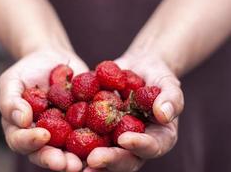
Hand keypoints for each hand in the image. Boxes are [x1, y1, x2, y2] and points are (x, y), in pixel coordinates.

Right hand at [0, 48, 88, 171]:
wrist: (53, 58)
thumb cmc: (28, 70)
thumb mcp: (12, 81)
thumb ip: (11, 101)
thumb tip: (22, 120)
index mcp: (23, 130)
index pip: (22, 142)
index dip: (30, 143)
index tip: (42, 136)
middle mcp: (45, 136)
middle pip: (48, 154)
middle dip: (57, 160)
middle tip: (69, 164)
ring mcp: (66, 132)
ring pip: (70, 150)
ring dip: (79, 158)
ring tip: (88, 162)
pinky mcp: (85, 123)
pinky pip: (92, 134)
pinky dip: (99, 141)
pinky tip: (107, 143)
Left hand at [84, 52, 183, 171]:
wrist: (137, 69)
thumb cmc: (157, 77)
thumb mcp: (168, 83)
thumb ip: (171, 98)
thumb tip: (165, 114)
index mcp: (158, 138)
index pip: (152, 147)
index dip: (140, 146)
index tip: (125, 139)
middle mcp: (136, 145)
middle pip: (125, 159)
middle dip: (110, 160)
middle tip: (94, 159)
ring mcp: (116, 140)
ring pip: (104, 155)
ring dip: (89, 160)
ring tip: (74, 161)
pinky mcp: (98, 131)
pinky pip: (87, 138)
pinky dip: (75, 141)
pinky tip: (60, 141)